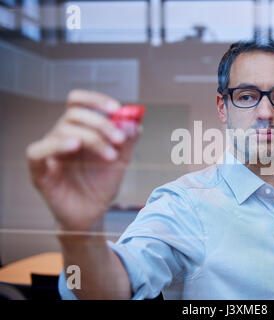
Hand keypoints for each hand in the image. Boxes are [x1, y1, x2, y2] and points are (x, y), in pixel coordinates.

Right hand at [26, 89, 142, 231]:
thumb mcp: (121, 161)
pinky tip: (74, 146)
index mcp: (80, 128)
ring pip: (63, 129)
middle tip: (120, 139)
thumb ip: (128, 141)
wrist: (92, 214)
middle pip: (74, 114)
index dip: (96, 100)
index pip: (79, 101)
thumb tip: (135, 122)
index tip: (117, 108)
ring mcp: (49, 151)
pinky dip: (56, 144)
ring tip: (110, 156)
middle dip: (101, 123)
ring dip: (92, 138)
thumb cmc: (102, 184)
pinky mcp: (39, 169)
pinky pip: (38, 150)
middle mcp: (62, 135)